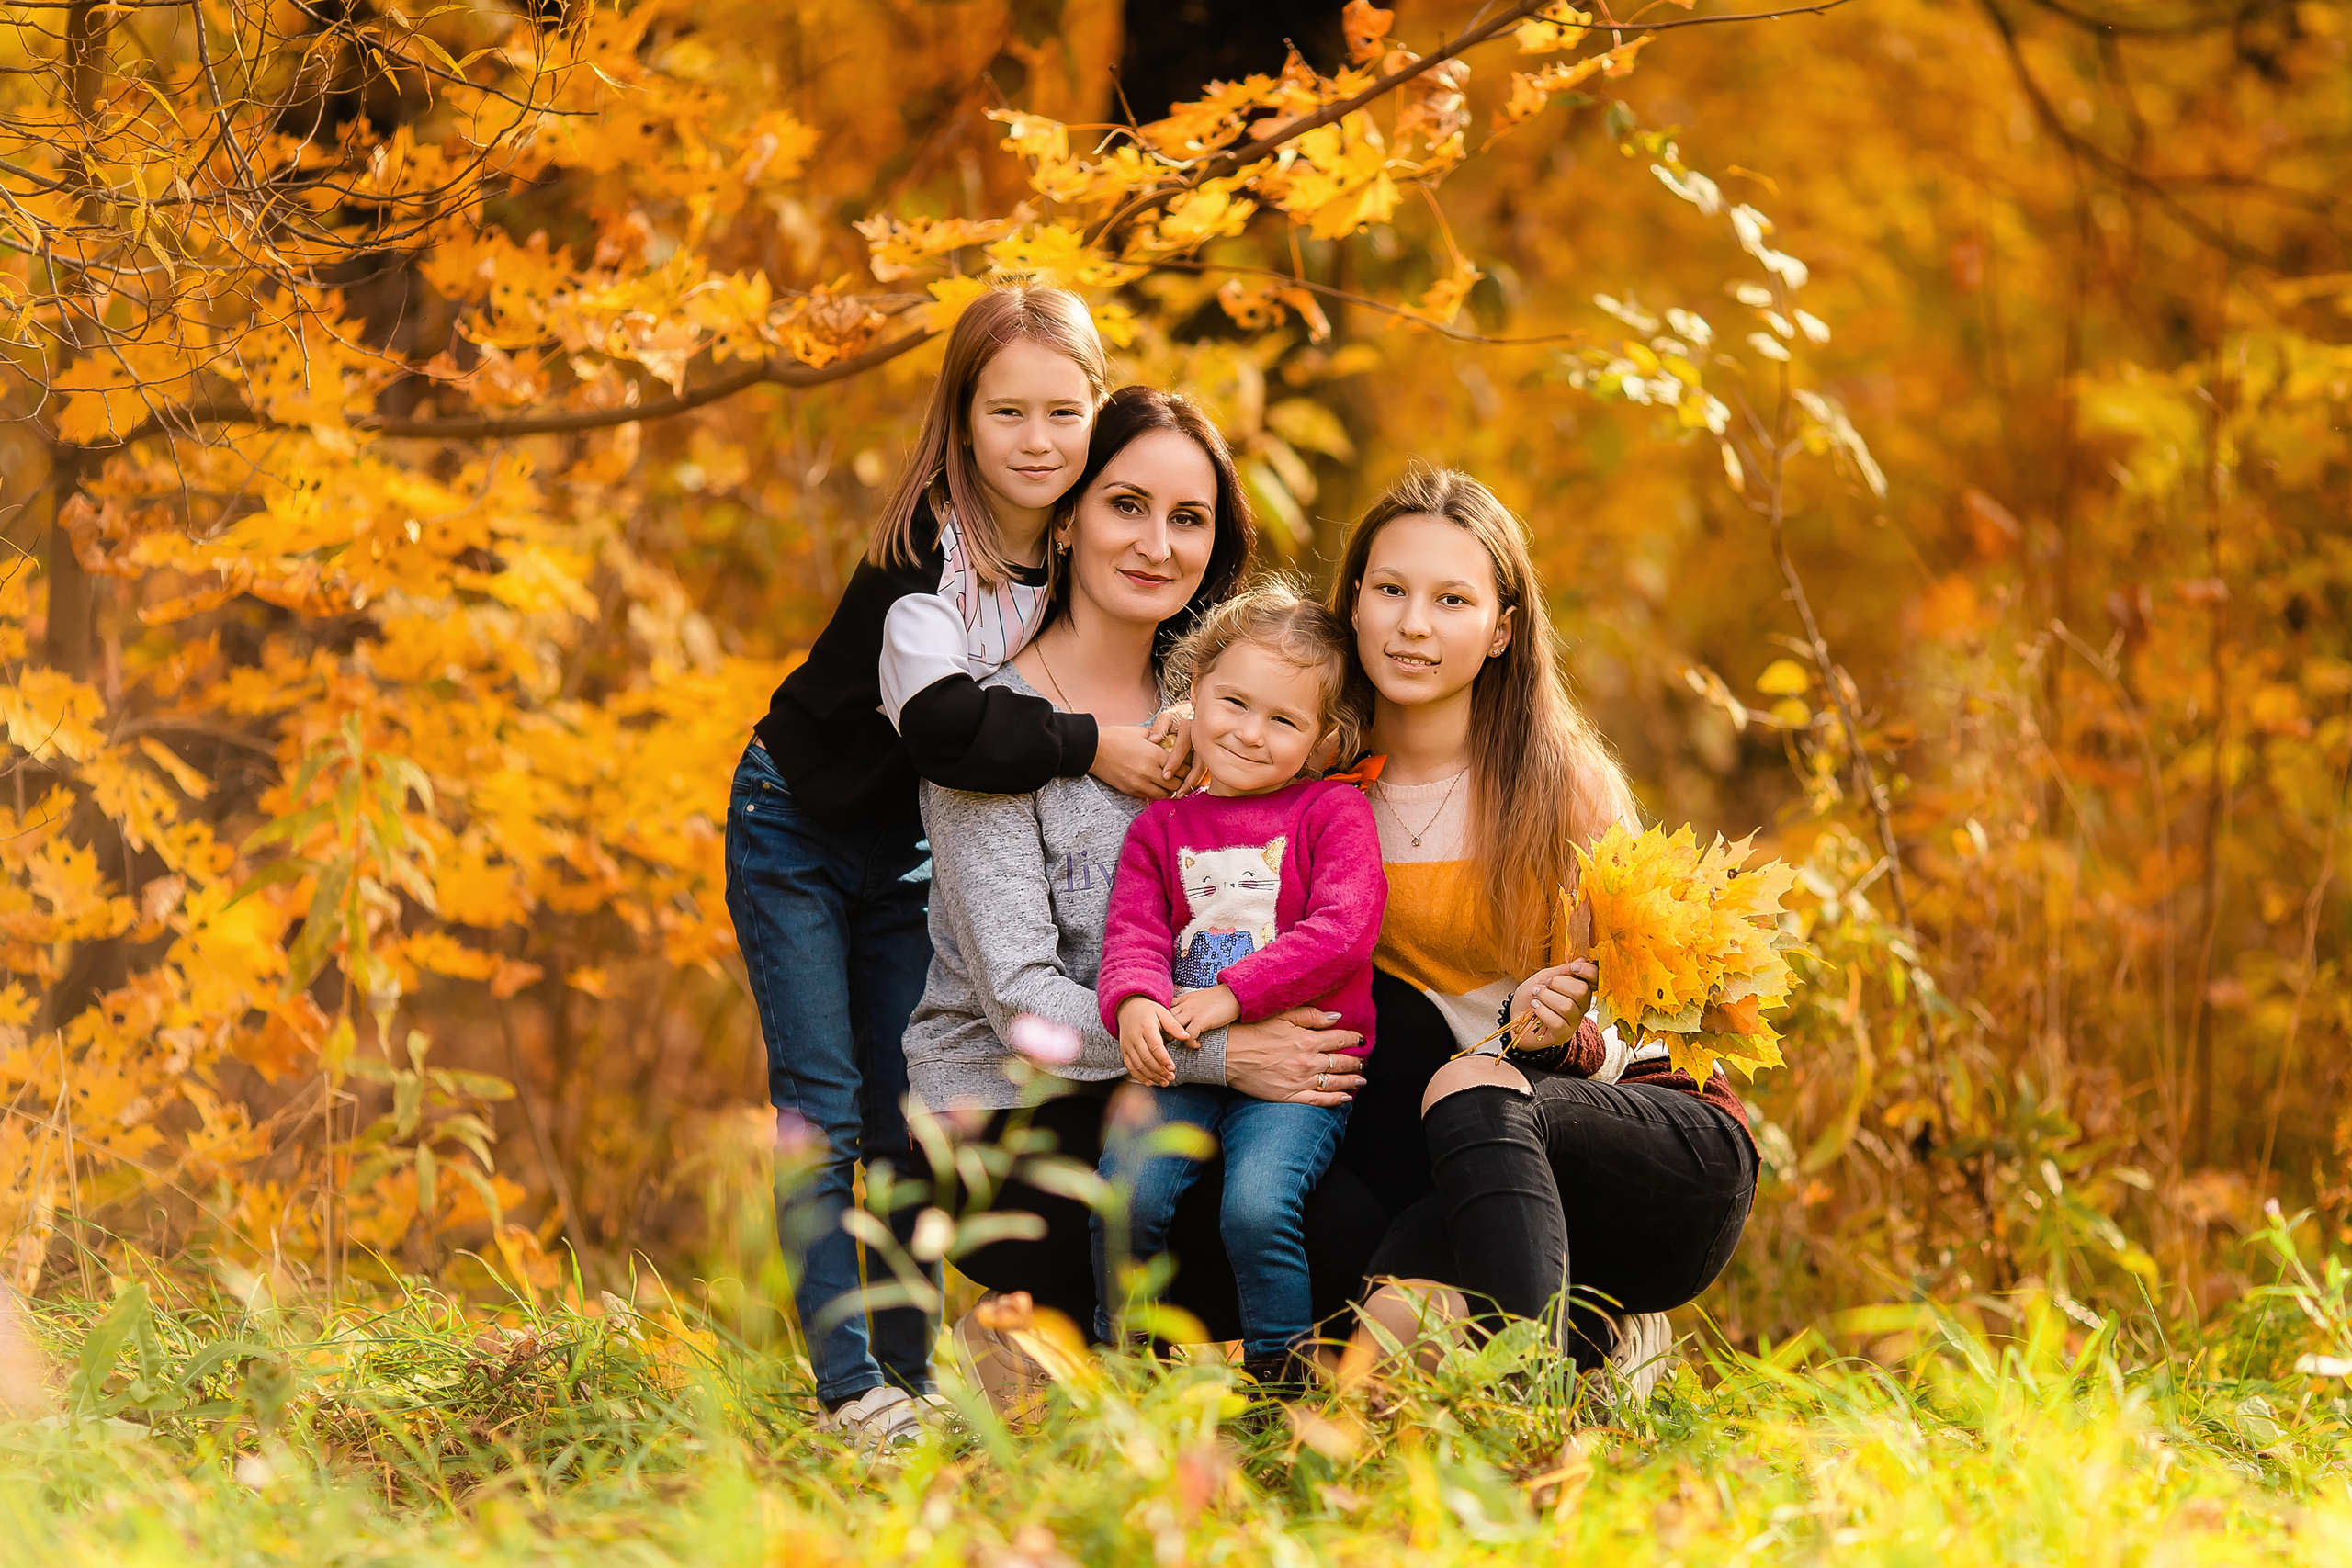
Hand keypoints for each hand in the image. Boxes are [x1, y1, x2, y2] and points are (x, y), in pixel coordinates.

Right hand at [1092, 725, 1182, 799]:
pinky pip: (1151, 797)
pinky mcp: (1131, 791)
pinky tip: (1158, 786)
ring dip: (1170, 790)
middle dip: (1182, 780)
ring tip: (1171, 783)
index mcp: (1154, 754)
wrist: (1092, 749)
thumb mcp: (1140, 732)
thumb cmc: (1116, 737)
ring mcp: (1140, 783)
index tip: (1187, 764)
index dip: (1187, 767)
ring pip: (1166, 794)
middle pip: (1177, 784)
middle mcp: (1149, 771)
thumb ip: (1159, 736)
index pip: (1182, 767)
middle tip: (1183, 776)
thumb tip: (1172, 739)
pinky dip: (1157, 793)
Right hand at [1116, 995, 1183, 1085]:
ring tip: (1164, 1082)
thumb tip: (1187, 1036)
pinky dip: (1138, 1076)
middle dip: (1160, 1071)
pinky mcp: (1124, 1051)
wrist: (1128, 1008)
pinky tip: (1149, 1082)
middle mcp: (1135, 1037)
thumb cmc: (1149, 1011)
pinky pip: (1129, 1067)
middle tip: (1172, 1077)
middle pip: (1146, 1059)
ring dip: (1151, 1076)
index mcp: (1146, 1027)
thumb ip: (1174, 1026)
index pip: (1155, 1046)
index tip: (1173, 1068)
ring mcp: (1127, 1045)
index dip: (1164, 1059)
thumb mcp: (1163, 1013)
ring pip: (1138, 1065)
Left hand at [1145, 704, 1206, 790]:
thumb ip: (1160, 726)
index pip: (1183, 747)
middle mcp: (1203, 738)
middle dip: (1188, 780)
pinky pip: (1209, 771)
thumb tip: (1153, 740)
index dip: (1174, 762)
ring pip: (1205, 770)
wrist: (1197, 714)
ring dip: (1195, 783)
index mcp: (1190, 727)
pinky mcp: (1213, 755)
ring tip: (1182, 794)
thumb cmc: (1178, 717)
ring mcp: (1210, 747)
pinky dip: (1200, 781)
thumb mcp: (1167, 717)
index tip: (1165, 776)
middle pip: (1199, 763)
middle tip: (1177, 792)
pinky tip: (1191, 790)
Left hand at [1169, 983, 1237, 1037]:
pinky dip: (1190, 1043)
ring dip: (1175, 1038)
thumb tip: (1184, 1018)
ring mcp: (1191, 1012)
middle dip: (1164, 1031)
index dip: (1163, 1022)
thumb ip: (1188, 1005)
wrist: (1233, 994)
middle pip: (1164, 1019)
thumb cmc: (1218, 998)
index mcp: (1183, 999)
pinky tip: (1197, 1045)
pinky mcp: (1201, 1020)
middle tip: (1170, 1041)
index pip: (1163, 1010)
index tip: (1166, 1031)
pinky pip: (1189, 1035)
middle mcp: (1184, 1005)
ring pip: (1173, 1027)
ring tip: (1181, 1043)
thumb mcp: (1198, 998)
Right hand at [1225, 1006, 1364, 1106]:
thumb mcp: (1282, 1015)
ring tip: (1361, 1079)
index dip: (1353, 1039)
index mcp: (1306, 1039)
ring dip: (1351, 1080)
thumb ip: (1311, 1016)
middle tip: (1362, 1061)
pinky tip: (1346, 1099)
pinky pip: (1318, 1101)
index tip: (1360, 1040)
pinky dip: (1335, 1101)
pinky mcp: (1289, 1096)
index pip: (1339, 1039)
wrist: (1225, 1053)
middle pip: (1340, 1062)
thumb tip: (1337, 1018)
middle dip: (1354, 1061)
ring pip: (1334, 1083)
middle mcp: (1307, 1062)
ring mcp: (1299, 1081)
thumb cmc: (1252, 1030)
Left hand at [1509, 959, 1595, 1052]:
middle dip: (1559, 984)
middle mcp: (1581, 1006)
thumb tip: (1582, 960)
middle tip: (1546, 985)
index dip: (1588, 972)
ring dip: (1546, 998)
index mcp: (1580, 989)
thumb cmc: (1531, 995)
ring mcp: (1573, 1021)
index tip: (1573, 968)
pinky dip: (1542, 1011)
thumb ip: (1562, 971)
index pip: (1596, 980)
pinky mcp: (1563, 1034)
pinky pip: (1557, 1022)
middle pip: (1582, 992)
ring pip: (1567, 1007)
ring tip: (1535, 997)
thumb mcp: (1544, 977)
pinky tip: (1535, 1008)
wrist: (1514, 1014)